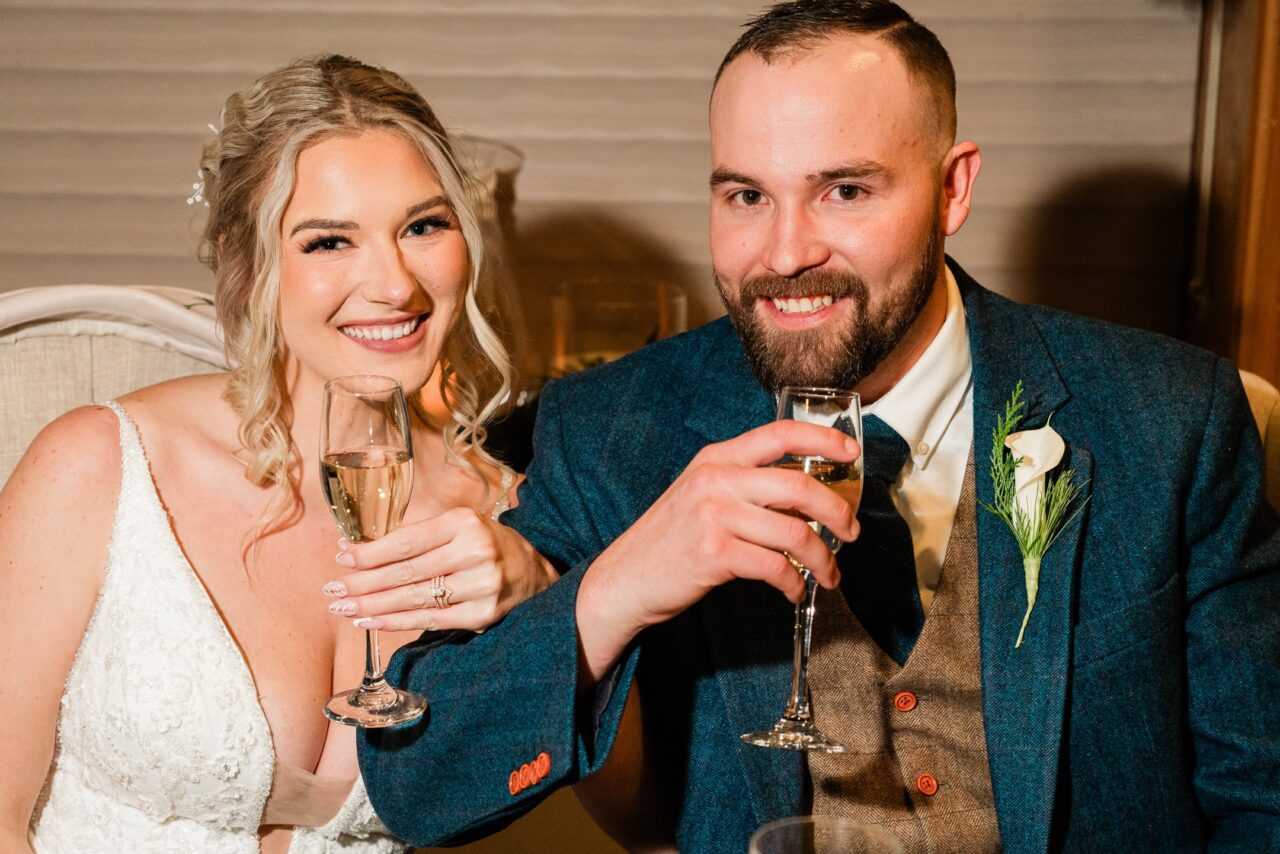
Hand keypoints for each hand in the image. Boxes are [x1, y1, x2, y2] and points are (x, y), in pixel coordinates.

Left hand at [322, 508, 556, 632]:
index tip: (342, 558)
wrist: (532, 572)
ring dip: (372, 606)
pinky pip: (429, 620)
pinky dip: (395, 622)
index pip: (406, 542)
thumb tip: (357, 550)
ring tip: (344, 608)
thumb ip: (415, 535)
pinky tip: (370, 621)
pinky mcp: (482, 615)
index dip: (370, 553)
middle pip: (406, 572)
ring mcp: (480, 586)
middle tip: (332, 589)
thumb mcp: (456, 526)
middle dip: (363, 583)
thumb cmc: (484, 544)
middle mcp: (475, 552)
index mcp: (464, 522)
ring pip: (413, 599)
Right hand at [576, 420, 859, 679]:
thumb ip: (744, 485)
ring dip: (822, 558)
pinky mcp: (713, 553)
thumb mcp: (701, 495)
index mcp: (716, 457)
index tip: (852, 452)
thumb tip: (806, 495)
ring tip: (828, 573)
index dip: (823, 438)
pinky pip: (775, 567)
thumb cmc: (669, 541)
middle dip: (837, 511)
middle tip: (851, 531)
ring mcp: (713, 515)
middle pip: (799, 484)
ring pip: (794, 531)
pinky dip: (794, 583)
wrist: (623, 579)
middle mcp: (716, 479)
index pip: (780, 433)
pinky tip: (794, 591)